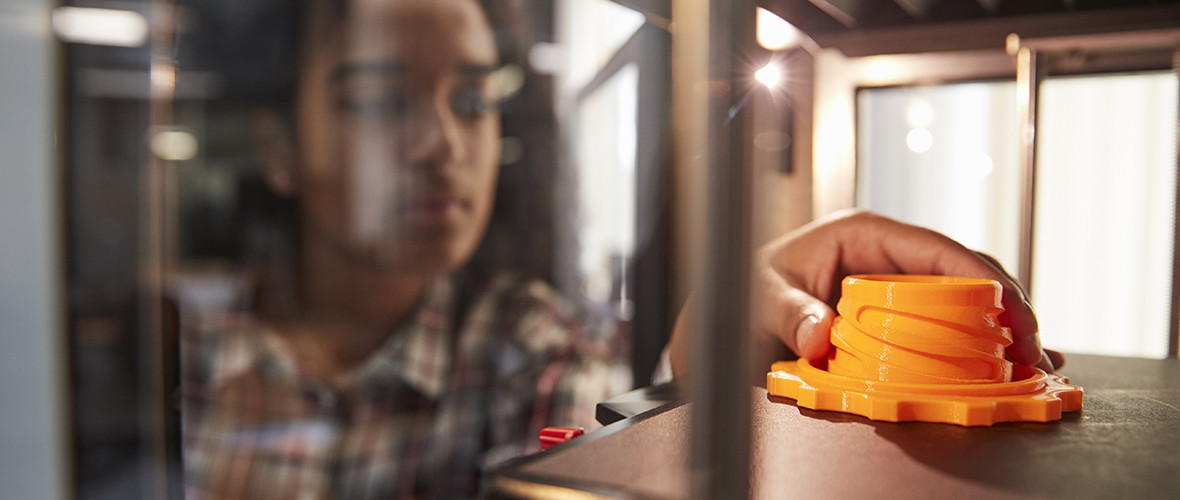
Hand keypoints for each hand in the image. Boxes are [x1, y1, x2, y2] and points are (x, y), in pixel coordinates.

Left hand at [668, 210, 1061, 377]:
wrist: (727, 318)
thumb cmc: (741, 292)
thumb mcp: (757, 297)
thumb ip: (786, 311)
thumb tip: (818, 332)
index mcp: (860, 234)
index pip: (934, 248)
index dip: (980, 276)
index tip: (1011, 308)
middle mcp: (885, 255)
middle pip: (961, 272)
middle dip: (1005, 307)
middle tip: (1034, 348)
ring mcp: (893, 285)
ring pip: (963, 299)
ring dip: (1000, 329)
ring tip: (1034, 362)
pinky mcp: (894, 315)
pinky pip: (944, 325)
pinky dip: (978, 345)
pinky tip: (1008, 368)